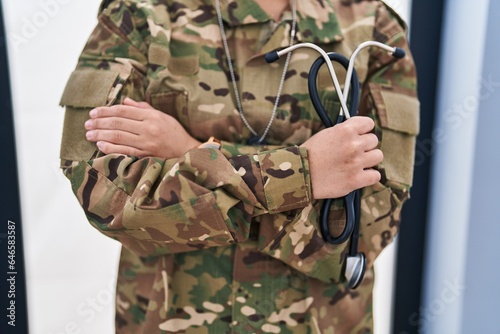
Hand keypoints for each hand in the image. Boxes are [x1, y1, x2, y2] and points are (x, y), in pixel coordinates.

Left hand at [85, 98, 200, 158]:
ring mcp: (147, 143)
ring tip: (89, 134)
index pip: (123, 111)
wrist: (188, 150)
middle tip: (87, 123)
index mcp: (151, 116)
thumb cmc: (174, 132)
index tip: (93, 112)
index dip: (106, 111)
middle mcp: (148, 128)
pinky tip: (100, 145)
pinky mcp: (147, 155)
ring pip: (118, 136)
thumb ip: (142, 108)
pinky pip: (125, 151)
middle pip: (118, 123)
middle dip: (99, 122)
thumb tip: (124, 102)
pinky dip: (111, 147)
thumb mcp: (162, 116)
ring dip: (100, 134)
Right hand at [300, 116, 382, 198]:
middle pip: (374, 140)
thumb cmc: (310, 154)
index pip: (369, 124)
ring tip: (357, 163)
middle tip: (354, 152)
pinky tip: (360, 175)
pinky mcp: (356, 180)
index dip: (364, 130)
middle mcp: (353, 145)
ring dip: (369, 159)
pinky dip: (369, 176)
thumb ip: (344, 131)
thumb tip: (358, 131)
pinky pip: (375, 175)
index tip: (360, 135)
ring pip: (378, 156)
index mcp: (345, 130)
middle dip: (365, 145)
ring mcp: (356, 163)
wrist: (300, 175)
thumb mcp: (326, 134)